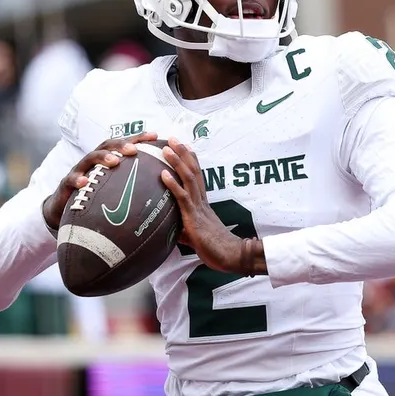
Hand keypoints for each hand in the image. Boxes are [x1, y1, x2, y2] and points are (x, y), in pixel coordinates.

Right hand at [42, 131, 158, 232]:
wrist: (64, 208)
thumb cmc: (94, 196)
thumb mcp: (113, 188)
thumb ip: (131, 184)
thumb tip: (160, 189)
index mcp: (106, 159)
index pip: (123, 145)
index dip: (138, 138)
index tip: (155, 136)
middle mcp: (93, 161)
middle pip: (106, 146)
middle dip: (120, 145)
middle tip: (134, 150)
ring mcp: (79, 170)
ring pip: (89, 158)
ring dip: (102, 158)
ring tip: (114, 161)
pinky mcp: (67, 184)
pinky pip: (71, 180)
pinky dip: (78, 179)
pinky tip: (84, 182)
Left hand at [160, 137, 243, 273]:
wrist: (232, 256)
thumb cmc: (216, 250)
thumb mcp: (196, 237)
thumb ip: (184, 231)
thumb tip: (173, 232)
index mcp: (204, 204)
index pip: (197, 177)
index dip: (191, 161)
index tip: (184, 146)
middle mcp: (202, 201)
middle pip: (192, 172)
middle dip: (182, 154)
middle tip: (172, 138)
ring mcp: (198, 208)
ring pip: (188, 179)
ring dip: (176, 162)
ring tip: (166, 148)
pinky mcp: (194, 218)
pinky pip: (182, 198)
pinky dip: (172, 184)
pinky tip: (163, 173)